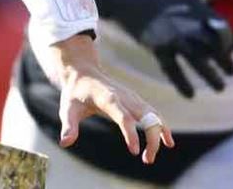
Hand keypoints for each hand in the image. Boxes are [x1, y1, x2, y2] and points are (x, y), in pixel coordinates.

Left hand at [52, 34, 174, 163]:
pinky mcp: (137, 100)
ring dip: (159, 136)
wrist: (83, 72)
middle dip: (151, 139)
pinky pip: (154, 114)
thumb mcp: (68, 109)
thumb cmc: (75, 93)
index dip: (130, 133)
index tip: (135, 151)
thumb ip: (69, 126)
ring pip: (154, 116)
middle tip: (147, 160)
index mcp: (107, 97)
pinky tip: (168, 142)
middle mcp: (125, 97)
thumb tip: (64, 143)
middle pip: (146, 118)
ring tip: (151, 157)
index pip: (123, 116)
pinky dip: (163, 127)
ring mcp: (133, 97)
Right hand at [120, 0, 232, 97]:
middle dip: (224, 62)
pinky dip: (182, 83)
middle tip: (231, 74)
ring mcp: (173, 38)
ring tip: (220, 88)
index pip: (222, 31)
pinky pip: (173, 69)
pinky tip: (190, 95)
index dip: (227, 42)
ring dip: (210, 76)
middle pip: (214, 48)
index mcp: (199, 11)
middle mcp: (189, 26)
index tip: (225, 50)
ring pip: (197, 61)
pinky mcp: (158, 48)